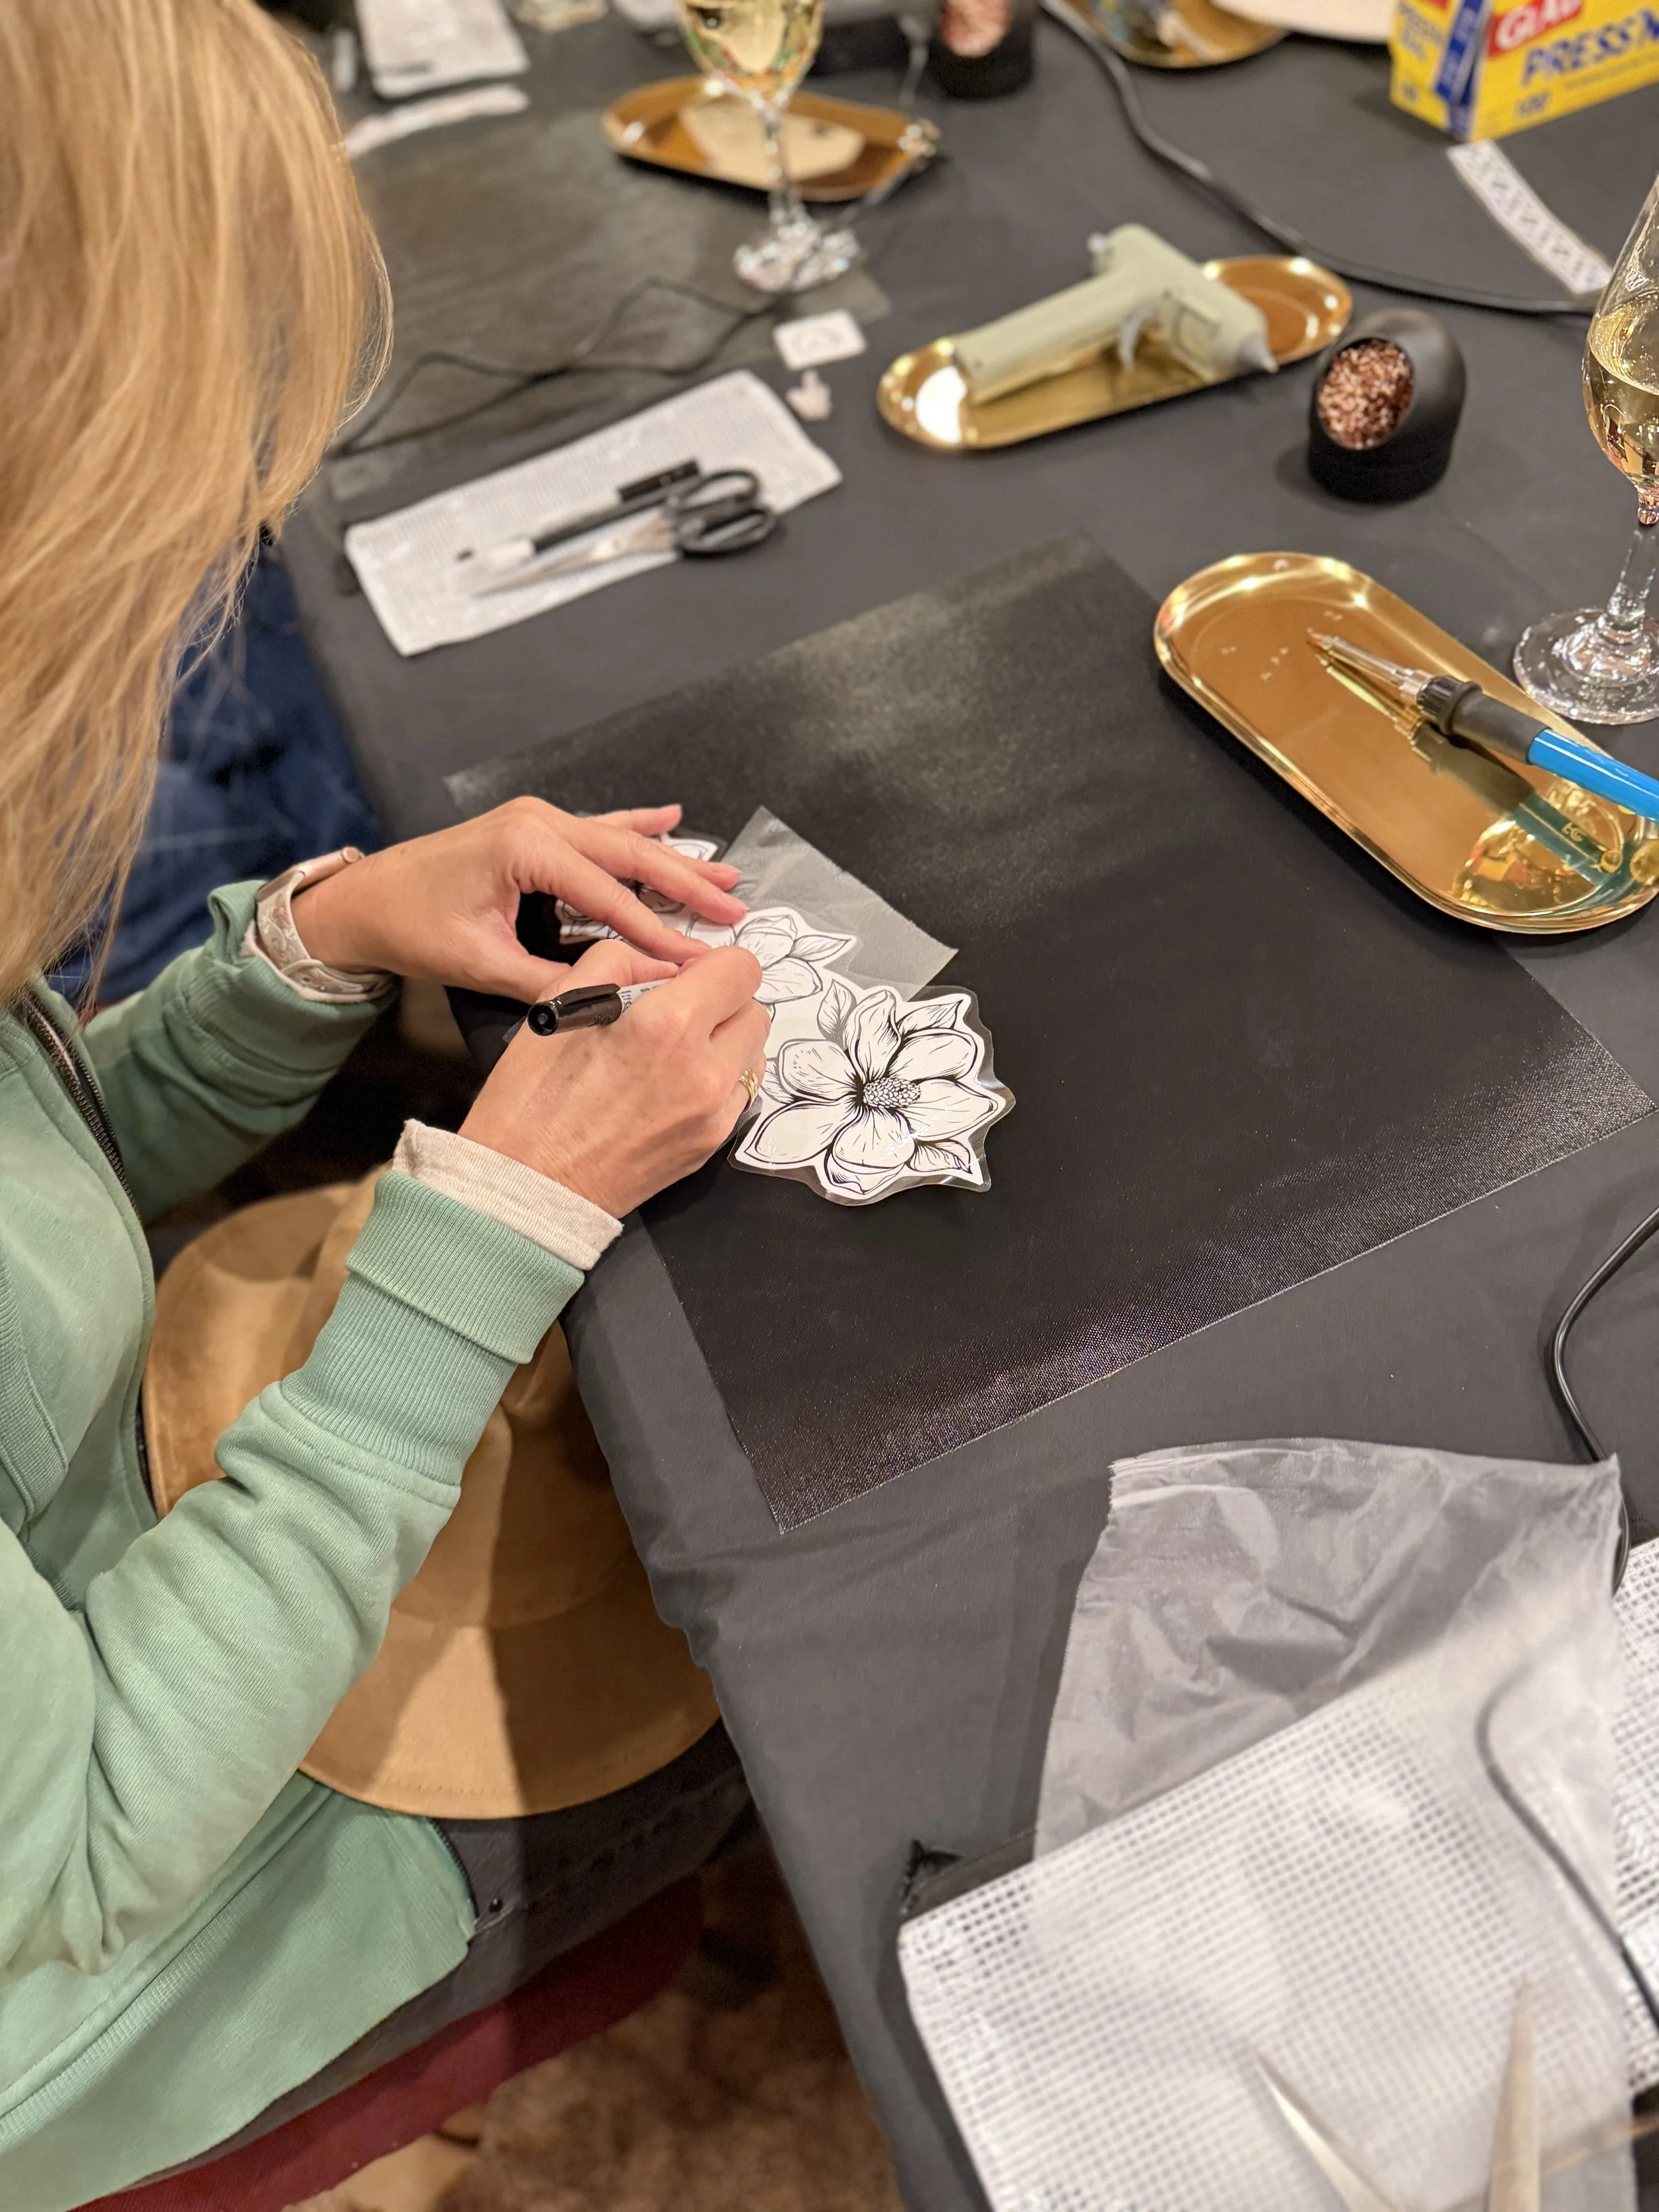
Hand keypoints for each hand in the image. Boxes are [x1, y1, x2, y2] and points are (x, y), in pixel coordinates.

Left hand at [290, 800, 745, 999]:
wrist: (363, 902)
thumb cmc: (411, 927)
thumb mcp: (482, 964)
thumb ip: (552, 983)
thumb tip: (612, 1001)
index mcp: (524, 848)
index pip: (609, 895)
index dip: (657, 931)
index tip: (697, 959)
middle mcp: (537, 822)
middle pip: (629, 855)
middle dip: (686, 884)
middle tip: (735, 908)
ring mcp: (535, 819)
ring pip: (620, 841)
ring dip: (672, 859)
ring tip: (724, 875)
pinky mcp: (531, 828)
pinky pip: (596, 829)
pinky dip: (635, 827)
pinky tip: (670, 818)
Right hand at [459, 939, 770, 1215]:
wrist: (529, 1183)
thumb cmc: (532, 1096)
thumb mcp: (560, 1000)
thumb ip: (622, 962)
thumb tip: (665, 968)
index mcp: (667, 1024)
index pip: (741, 969)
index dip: (713, 965)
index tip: (686, 977)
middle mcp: (704, 1070)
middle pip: (755, 1011)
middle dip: (723, 1002)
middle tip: (678, 1012)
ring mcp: (713, 1113)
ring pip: (753, 1054)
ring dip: (726, 1042)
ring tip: (676, 1051)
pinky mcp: (711, 1144)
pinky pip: (739, 1094)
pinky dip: (719, 1080)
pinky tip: (675, 1085)